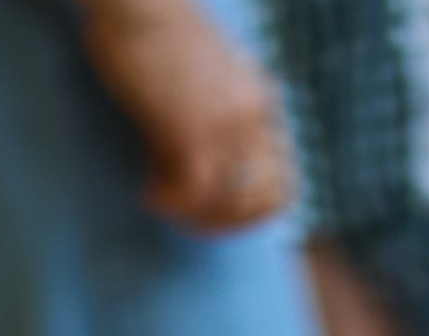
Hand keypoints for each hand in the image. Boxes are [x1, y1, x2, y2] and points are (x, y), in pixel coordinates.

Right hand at [79, 0, 294, 234]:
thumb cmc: (147, 21)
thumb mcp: (200, 66)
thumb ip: (213, 102)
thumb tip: (192, 144)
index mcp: (260, 98)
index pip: (281, 176)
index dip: (248, 201)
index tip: (211, 197)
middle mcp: (252, 115)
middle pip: (268, 200)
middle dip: (229, 220)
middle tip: (187, 214)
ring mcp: (226, 126)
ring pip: (231, 204)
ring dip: (197, 217)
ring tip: (161, 200)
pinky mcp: (192, 132)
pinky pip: (194, 196)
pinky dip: (170, 204)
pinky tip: (147, 193)